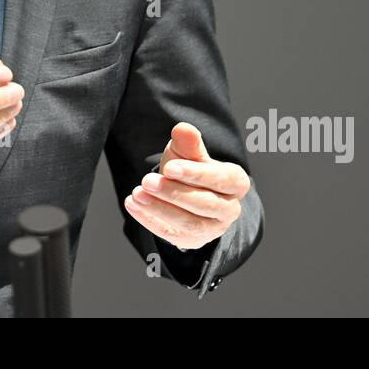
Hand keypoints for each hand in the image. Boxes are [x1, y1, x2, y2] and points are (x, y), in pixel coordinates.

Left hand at [125, 122, 249, 251]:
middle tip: (147, 181)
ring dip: (161, 208)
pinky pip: (172, 234)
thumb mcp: (189, 152)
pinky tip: (133, 204)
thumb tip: (182, 128)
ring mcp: (212, 229)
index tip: (169, 168)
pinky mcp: (192, 241)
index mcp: (236, 183)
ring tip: (137, 193)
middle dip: (174, 193)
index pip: (221, 179)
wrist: (186, 191)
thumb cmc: (190, 168)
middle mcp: (230, 209)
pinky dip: (150, 220)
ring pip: (190, 223)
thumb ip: (188, 143)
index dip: (195, 174)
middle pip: (205, 204)